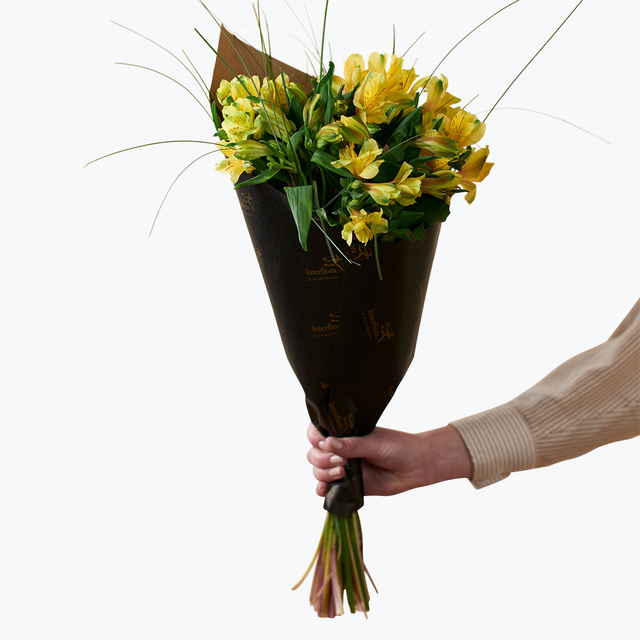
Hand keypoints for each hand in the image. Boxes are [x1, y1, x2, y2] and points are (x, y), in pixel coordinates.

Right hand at [306, 422, 472, 496]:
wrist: (414, 467)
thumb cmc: (396, 447)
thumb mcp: (373, 443)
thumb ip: (351, 445)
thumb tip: (328, 443)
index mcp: (343, 433)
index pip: (317, 432)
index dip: (315, 437)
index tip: (324, 443)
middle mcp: (339, 449)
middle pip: (314, 454)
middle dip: (321, 459)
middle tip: (340, 461)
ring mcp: (342, 467)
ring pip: (318, 471)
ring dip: (323, 473)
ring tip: (341, 473)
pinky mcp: (347, 485)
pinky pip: (327, 488)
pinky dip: (322, 489)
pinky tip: (324, 489)